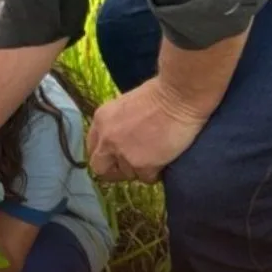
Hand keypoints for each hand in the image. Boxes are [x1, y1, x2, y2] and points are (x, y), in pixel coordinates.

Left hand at [84, 78, 210, 183]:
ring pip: (127, 174)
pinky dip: (156, 172)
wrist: (179, 96)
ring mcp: (123, 153)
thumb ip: (117, 125)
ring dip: (140, 169)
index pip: (92, 148)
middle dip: (115, 170)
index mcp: (101, 120)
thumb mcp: (126, 105)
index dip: (105, 155)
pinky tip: (165, 157)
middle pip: (100, 168)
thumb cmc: (160, 94)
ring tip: (156, 154)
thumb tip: (122, 141)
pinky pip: (146, 178)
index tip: (115, 157)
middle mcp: (107, 138)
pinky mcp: (142, 165)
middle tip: (132, 165)